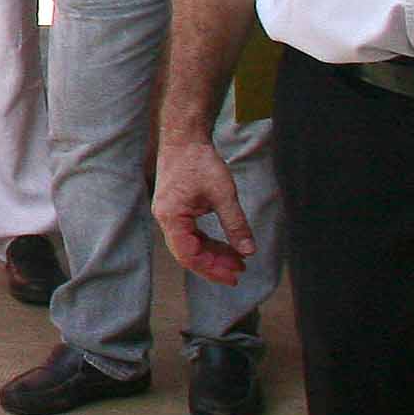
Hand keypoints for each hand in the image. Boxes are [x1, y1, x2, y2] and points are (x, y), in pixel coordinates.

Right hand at [153, 134, 251, 285]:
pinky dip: (208, 242)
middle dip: (214, 265)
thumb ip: (235, 225)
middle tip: (240, 270)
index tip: (235, 276)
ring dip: (213, 254)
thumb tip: (248, 251)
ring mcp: (169, 215)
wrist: (185, 138)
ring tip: (237, 259)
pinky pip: (190, 234)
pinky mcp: (176, 209)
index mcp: (171, 218)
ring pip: (190, 245)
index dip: (212, 269)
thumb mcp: (223, 195)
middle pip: (188, 254)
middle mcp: (165, 219)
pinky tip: (225, 245)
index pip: (189, 255)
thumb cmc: (199, 161)